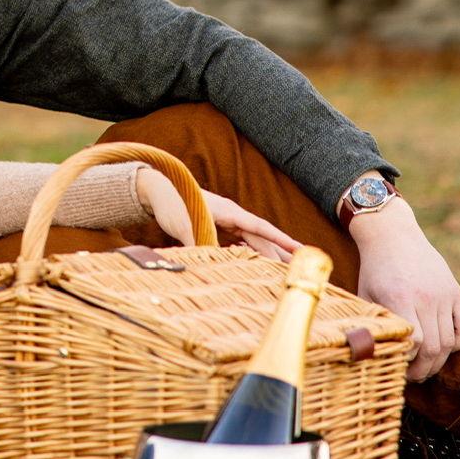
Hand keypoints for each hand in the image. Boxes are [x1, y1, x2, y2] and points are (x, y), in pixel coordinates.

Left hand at [131, 168, 295, 260]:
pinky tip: (254, 263)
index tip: (300, 250)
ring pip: (252, 239)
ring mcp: (227, 219)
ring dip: (267, 253)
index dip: (281, 240)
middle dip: (280, 251)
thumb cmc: (172, 204)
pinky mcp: (220, 224)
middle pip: (261, 236)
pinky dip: (250, 251)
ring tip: (283, 269)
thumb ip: (199, 243)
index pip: (261, 227)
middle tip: (300, 268)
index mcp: (229, 212)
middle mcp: (232, 215)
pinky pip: (240, 240)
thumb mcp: (185, 225)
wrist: (159, 189)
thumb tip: (209, 264)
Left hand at [350, 199, 459, 380]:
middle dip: (424, 369)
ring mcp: (444, 294)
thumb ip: (373, 323)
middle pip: (434, 347)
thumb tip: (371, 355)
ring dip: (439, 361)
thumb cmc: (374, 269)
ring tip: (426, 367)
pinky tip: (445, 347)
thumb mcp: (365, 294)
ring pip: (450, 341)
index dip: (409, 360)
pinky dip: (459, 342)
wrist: (392, 234)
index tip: (399, 365)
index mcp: (401, 298)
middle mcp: (426, 297)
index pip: (416, 342)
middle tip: (413, 377)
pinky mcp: (454, 291)